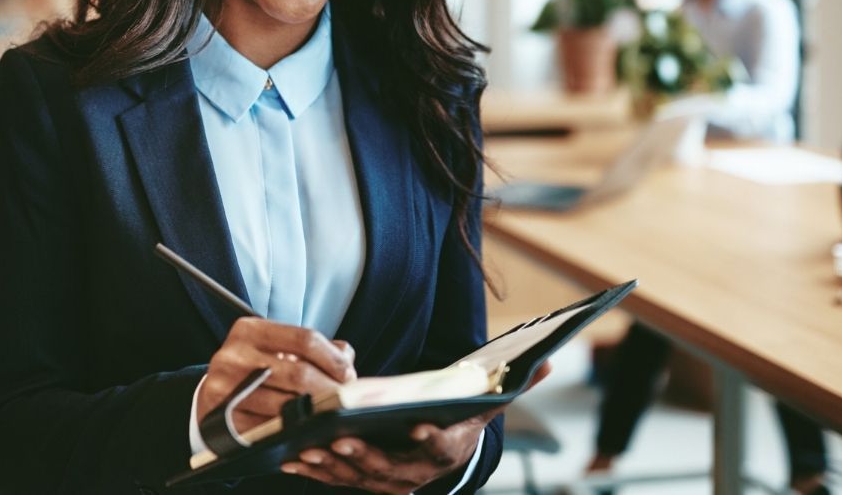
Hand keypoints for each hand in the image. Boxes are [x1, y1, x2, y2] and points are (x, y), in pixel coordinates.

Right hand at [196, 318, 356, 429]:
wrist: (212, 397)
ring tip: (330, 416)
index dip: (333, 359)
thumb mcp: (276, 348)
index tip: (349, 375)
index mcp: (249, 330)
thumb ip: (313, 348)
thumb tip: (346, 358)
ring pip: (286, 405)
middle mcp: (233, 355)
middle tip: (346, 401)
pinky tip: (306, 431)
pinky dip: (294, 432)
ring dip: (315, 414)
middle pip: (299, 374)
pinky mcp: (223, 421)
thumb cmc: (254, 370)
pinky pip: (269, 430)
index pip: (305, 339)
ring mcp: (224, 389)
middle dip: (330, 390)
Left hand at [281, 360, 553, 491]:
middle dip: (364, 457)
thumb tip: (550, 360)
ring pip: (358, 478)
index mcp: (449, 449)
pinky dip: (314, 472)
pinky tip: (290, 459)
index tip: (418, 427)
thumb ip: (518, 382)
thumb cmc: (462, 417)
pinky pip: (336, 480)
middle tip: (339, 441)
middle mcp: (419, 473)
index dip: (431, 439)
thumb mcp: (491, 400)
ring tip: (309, 449)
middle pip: (391, 468)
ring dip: (332, 468)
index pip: (443, 447)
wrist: (446, 449)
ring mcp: (389, 481)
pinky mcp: (363, 480)